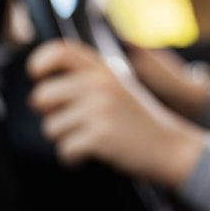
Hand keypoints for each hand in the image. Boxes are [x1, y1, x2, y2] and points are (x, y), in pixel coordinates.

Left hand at [26, 40, 204, 186]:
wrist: (171, 147)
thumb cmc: (139, 121)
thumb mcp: (118, 87)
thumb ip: (87, 79)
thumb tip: (44, 87)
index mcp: (103, 69)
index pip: (59, 51)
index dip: (39, 63)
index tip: (38, 78)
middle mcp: (99, 84)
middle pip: (42, 96)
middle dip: (50, 115)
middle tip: (68, 124)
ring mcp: (99, 109)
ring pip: (51, 128)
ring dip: (64, 140)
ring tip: (87, 140)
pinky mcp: (100, 136)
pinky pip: (64, 150)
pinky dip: (72, 159)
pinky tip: (87, 156)